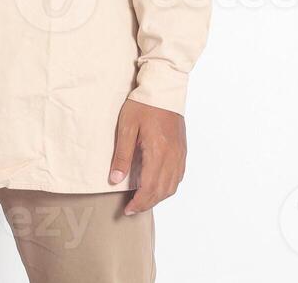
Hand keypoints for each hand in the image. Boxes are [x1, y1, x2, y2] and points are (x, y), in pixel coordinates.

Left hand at [109, 97, 185, 215]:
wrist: (163, 88)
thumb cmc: (143, 105)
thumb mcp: (126, 127)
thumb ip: (122, 155)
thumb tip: (116, 180)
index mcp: (158, 151)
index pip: (150, 187)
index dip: (139, 203)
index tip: (127, 210)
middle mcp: (172, 156)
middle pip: (162, 191)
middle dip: (147, 204)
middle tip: (132, 209)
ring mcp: (179, 154)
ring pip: (172, 186)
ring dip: (158, 197)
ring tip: (143, 200)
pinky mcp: (182, 150)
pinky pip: (178, 176)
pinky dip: (168, 187)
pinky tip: (157, 186)